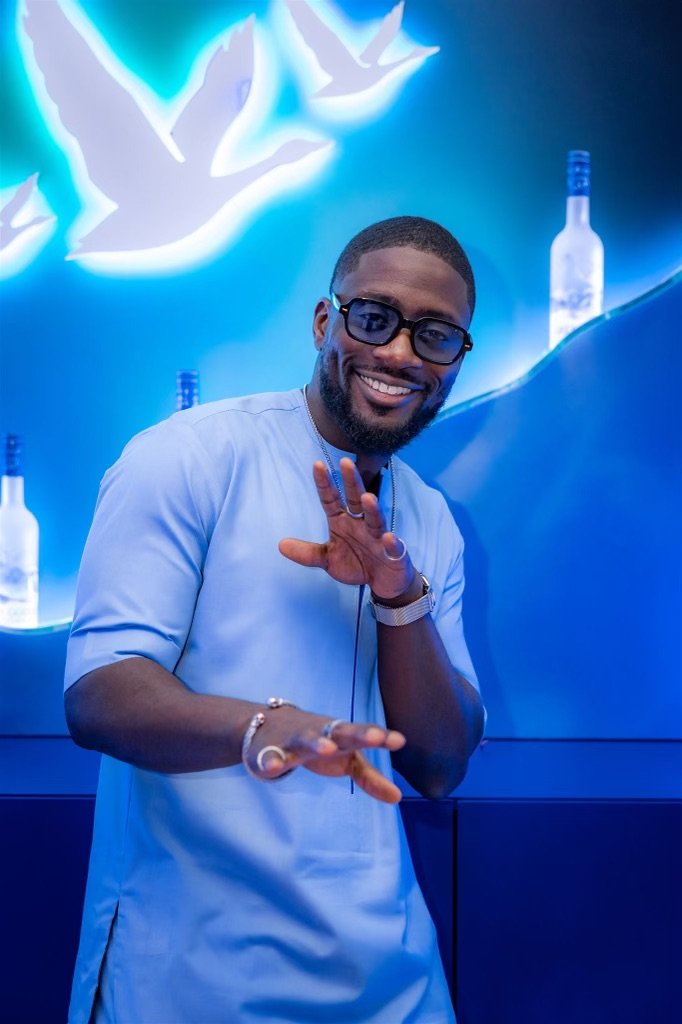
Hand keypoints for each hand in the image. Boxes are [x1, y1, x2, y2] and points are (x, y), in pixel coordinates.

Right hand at [246, 707, 405, 802]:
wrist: (269, 725)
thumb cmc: (319, 744)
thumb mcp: (346, 759)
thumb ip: (369, 777)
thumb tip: (398, 797)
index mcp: (341, 735)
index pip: (363, 735)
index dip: (380, 737)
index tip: (399, 741)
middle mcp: (321, 734)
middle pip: (341, 731)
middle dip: (357, 733)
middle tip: (374, 737)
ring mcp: (295, 741)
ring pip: (306, 739)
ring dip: (316, 743)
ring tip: (327, 749)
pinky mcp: (270, 751)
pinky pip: (271, 756)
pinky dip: (272, 760)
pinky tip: (274, 768)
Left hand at [279, 458, 416, 600]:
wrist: (383, 582)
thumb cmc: (356, 563)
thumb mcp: (327, 560)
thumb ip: (307, 553)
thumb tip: (280, 545)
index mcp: (342, 522)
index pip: (331, 499)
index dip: (324, 484)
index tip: (317, 465)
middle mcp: (360, 524)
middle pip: (355, 500)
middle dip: (351, 482)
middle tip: (345, 462)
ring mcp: (378, 537)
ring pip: (375, 520)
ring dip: (372, 509)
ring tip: (368, 498)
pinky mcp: (394, 553)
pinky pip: (393, 547)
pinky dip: (391, 542)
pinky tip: (388, 538)